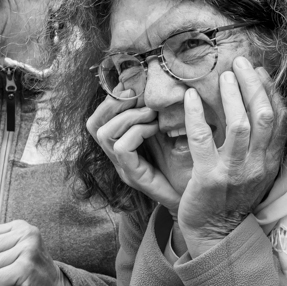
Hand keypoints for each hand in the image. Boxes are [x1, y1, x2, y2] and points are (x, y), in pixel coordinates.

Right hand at [86, 90, 181, 212]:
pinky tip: (154, 128)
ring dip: (128, 117)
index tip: (128, 86)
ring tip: (150, 113)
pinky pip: (123, 148)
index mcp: (121, 146)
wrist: (192, 199)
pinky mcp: (134, 176)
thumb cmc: (183, 169)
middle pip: (94, 126)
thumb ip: (157, 117)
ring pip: (105, 134)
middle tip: (136, 95)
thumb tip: (155, 90)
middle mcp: (117, 157)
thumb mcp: (169, 136)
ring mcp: (123, 168)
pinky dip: (137, 132)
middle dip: (113, 104)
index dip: (108, 101)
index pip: (98, 120)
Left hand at [177, 57, 285, 255]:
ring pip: (239, 124)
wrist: (217, 235)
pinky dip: (196, 115)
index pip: (280, 119)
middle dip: (253, 84)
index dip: (271, 90)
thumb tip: (257, 104)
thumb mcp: (257, 171)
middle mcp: (257, 165)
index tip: (259, 70)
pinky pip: (202, 139)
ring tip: (224, 75)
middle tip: (240, 62)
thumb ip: (260, 144)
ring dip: (231, 95)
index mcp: (271, 162)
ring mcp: (234, 172)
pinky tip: (190, 97)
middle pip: (263, 115)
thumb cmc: (233, 198)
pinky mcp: (208, 178)